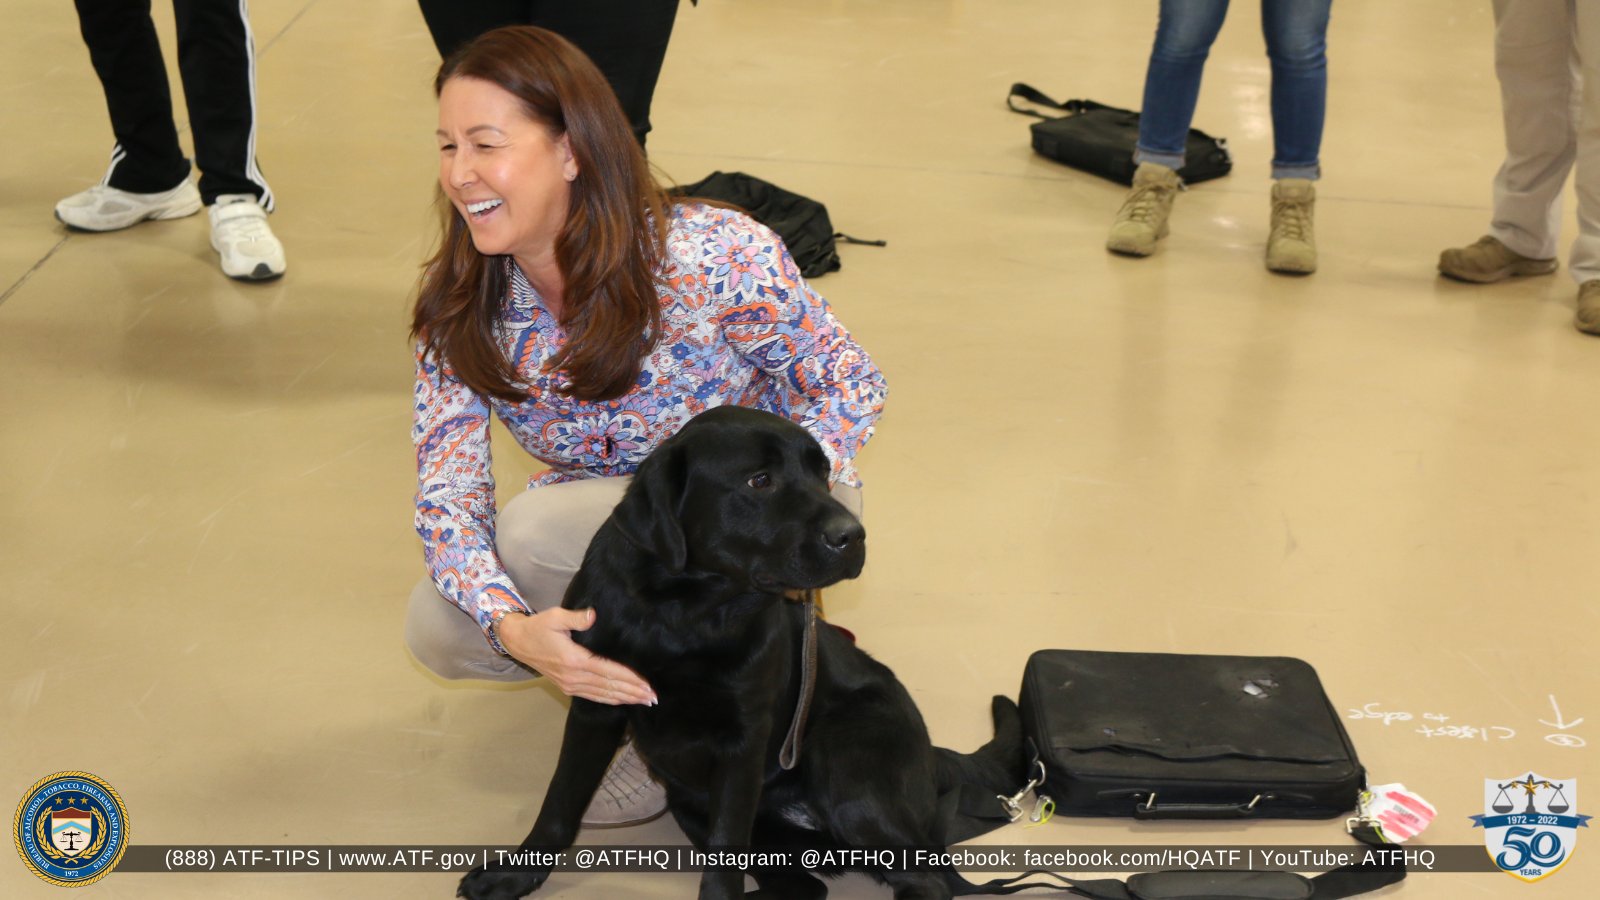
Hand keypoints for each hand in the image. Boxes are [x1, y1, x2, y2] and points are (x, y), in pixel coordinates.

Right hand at [496, 609, 656, 705]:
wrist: (518, 642)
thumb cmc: (539, 627)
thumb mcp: (555, 616)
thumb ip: (576, 617)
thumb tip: (593, 615)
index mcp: (574, 660)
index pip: (608, 671)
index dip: (629, 678)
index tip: (646, 684)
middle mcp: (573, 676)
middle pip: (609, 687)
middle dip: (633, 692)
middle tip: (653, 697)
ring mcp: (570, 684)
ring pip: (602, 694)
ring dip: (624, 698)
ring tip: (643, 701)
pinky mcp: (567, 687)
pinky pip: (592, 696)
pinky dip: (609, 699)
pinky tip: (622, 700)